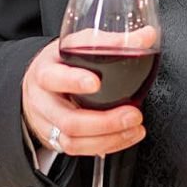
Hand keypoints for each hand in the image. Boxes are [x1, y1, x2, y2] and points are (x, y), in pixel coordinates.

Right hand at [21, 38, 147, 155]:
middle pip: (68, 120)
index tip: (96, 83)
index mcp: (44, 71)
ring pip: (73, 141)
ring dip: (108, 139)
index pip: (52, 78)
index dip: (73, 81)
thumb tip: (147, 36)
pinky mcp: (56, 139)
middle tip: (133, 114)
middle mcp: (42, 101)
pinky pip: (79, 150)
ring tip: (134, 128)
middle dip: (104, 122)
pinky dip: (106, 146)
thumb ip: (112, 41)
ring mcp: (47, 124)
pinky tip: (125, 137)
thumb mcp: (79, 43)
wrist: (39, 82)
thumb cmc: (61, 61)